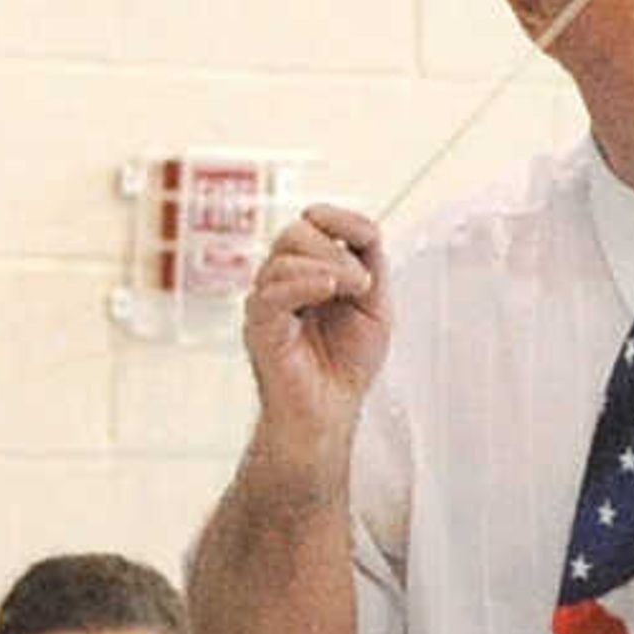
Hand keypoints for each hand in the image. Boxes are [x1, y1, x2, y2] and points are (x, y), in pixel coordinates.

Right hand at [239, 203, 390, 458]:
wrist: (329, 413)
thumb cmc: (346, 365)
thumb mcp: (374, 304)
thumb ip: (370, 263)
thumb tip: (360, 233)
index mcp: (306, 273)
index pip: (313, 223)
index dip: (341, 219)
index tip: (368, 238)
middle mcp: (281, 283)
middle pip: (294, 232)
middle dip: (334, 246)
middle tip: (360, 281)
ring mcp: (266, 303)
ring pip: (284, 255)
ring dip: (328, 264)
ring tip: (354, 291)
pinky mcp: (259, 327)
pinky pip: (272, 291)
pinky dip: (304, 283)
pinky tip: (328, 290)